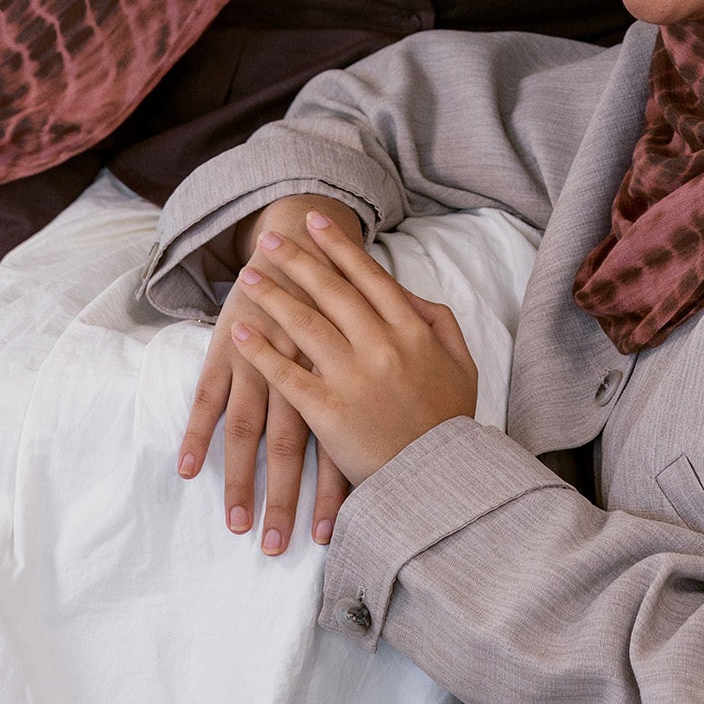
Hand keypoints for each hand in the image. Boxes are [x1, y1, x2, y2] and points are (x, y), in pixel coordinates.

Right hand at [179, 194, 361, 552]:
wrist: (299, 238)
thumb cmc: (344, 298)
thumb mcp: (377, 328)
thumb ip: (389, 378)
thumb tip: (412, 437)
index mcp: (341, 364)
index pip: (339, 436)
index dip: (336, 488)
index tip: (332, 537)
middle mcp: (300, 363)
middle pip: (292, 442)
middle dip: (286, 499)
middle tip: (279, 547)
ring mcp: (259, 355)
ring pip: (248, 427)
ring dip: (241, 480)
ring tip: (239, 526)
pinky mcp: (227, 348)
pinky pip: (208, 397)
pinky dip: (197, 434)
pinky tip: (189, 470)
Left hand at [231, 210, 477, 485]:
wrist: (439, 481)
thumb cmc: (449, 421)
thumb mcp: (462, 361)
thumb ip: (437, 320)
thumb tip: (407, 292)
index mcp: (412, 329)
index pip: (368, 276)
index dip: (339, 246)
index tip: (315, 222)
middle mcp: (380, 344)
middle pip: (330, 290)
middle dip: (297, 259)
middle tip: (270, 238)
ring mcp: (352, 377)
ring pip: (304, 323)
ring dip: (273, 295)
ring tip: (248, 276)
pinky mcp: (327, 411)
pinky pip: (287, 374)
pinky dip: (261, 350)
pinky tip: (241, 331)